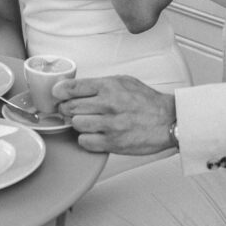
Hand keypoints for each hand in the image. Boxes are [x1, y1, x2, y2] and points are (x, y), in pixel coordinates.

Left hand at [52, 75, 175, 155]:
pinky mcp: (112, 143)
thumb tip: (76, 87)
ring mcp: (109, 125)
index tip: (57, 94)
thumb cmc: (147, 102)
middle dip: (68, 108)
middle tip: (73, 109)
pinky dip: (87, 139)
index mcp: (110, 86)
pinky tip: (95, 134)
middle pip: (70, 107)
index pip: (73, 87)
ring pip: (76, 124)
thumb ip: (101, 83)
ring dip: (80, 124)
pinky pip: (84, 141)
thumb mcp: (125, 81)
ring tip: (90, 122)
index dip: (60, 91)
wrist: (168, 120)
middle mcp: (108, 104)